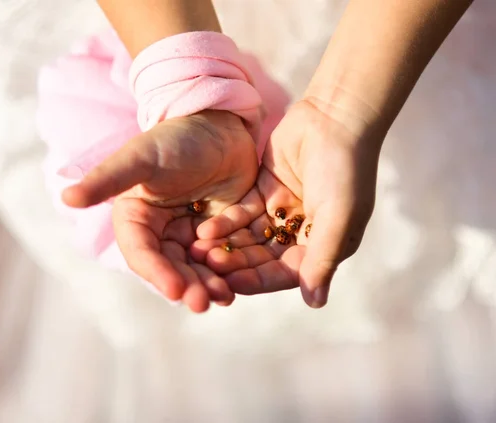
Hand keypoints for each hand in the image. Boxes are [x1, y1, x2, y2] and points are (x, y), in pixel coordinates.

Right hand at [62, 110, 258, 312]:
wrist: (219, 124)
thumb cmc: (175, 138)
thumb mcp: (141, 157)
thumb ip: (107, 178)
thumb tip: (67, 197)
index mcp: (137, 219)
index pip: (143, 253)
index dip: (157, 273)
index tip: (175, 291)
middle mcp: (162, 233)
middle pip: (172, 268)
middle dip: (187, 286)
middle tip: (203, 302)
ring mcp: (191, 234)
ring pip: (198, 269)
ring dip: (208, 285)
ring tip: (224, 297)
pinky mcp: (218, 232)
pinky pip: (223, 258)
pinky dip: (229, 271)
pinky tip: (240, 283)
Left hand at [192, 99, 382, 307]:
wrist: (336, 117)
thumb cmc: (345, 169)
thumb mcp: (339, 216)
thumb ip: (322, 258)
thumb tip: (315, 303)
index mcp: (322, 246)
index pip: (285, 273)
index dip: (258, 280)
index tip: (231, 284)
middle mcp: (300, 234)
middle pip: (262, 258)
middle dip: (236, 263)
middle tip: (206, 266)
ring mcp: (281, 212)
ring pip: (248, 237)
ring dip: (226, 245)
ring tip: (199, 250)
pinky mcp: (264, 191)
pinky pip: (242, 213)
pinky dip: (225, 222)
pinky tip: (204, 229)